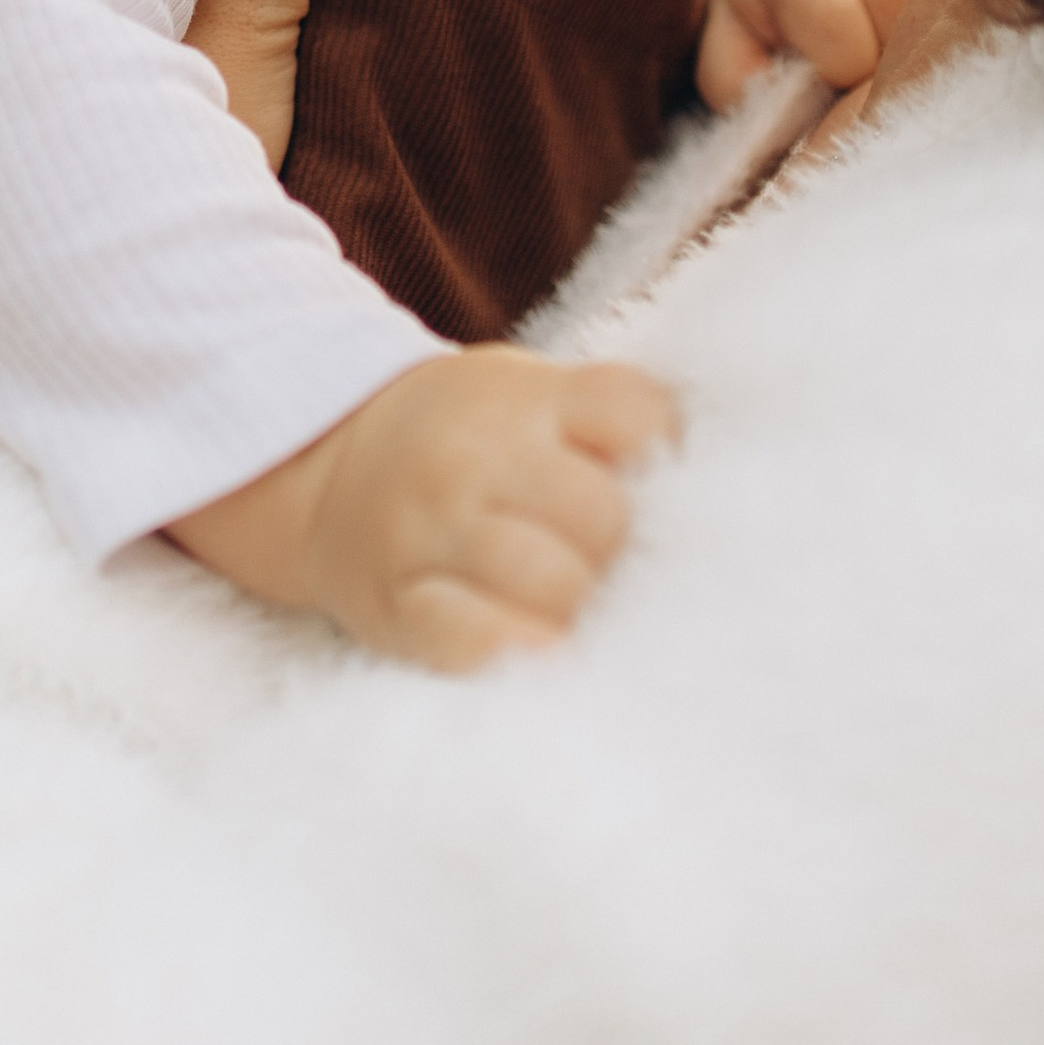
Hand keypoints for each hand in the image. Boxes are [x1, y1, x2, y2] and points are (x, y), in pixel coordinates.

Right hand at [170, 345, 676, 671]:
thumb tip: (720, 484)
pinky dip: (517, 651)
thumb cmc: (466, 438)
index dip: (663, 461)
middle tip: (606, 563)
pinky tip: (534, 649)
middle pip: (605, 516)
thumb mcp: (530, 393)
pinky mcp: (399, 608)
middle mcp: (475, 456)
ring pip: (556, 586)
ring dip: (580, 607)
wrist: (322, 469)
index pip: (639, 420)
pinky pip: (476, 643)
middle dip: (622, 549)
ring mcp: (431, 532)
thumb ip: (611, 418)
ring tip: (570, 606)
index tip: (651, 486)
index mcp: (523, 399)